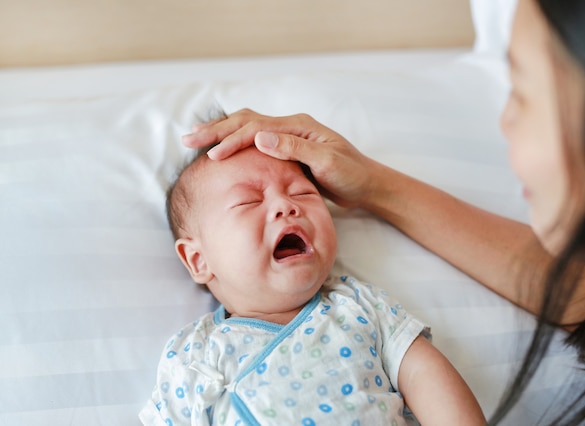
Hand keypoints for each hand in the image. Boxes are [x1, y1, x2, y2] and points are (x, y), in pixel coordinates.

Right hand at [183, 108, 378, 207]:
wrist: (366, 185)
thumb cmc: (351, 175)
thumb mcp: (326, 163)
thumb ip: (295, 149)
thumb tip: (259, 137)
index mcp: (298, 127)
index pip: (255, 128)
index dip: (231, 140)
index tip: (212, 155)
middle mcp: (291, 127)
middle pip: (246, 122)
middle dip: (216, 130)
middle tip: (188, 139)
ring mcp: (289, 137)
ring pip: (248, 128)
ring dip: (222, 132)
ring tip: (197, 138)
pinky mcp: (288, 151)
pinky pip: (255, 142)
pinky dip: (235, 143)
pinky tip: (222, 150)